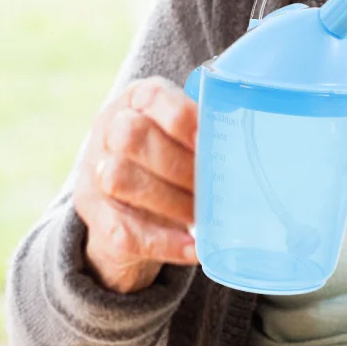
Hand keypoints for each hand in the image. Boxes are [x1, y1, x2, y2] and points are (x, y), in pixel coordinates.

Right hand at [73, 77, 198, 293]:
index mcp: (136, 99)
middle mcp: (108, 128)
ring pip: (120, 179)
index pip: (153, 97)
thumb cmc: (169, 149)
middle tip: (212, 185)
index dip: (184, 118)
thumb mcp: (182, 129)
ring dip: (170, 201)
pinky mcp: (94, 216)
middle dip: (179, 165)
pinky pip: (123, 231)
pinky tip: (195, 247)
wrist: (121, 193)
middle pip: (132, 137)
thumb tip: (253, 135)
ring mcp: (93, 172)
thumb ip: (208, 126)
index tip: (210, 141)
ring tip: (203, 215)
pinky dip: (164, 243)